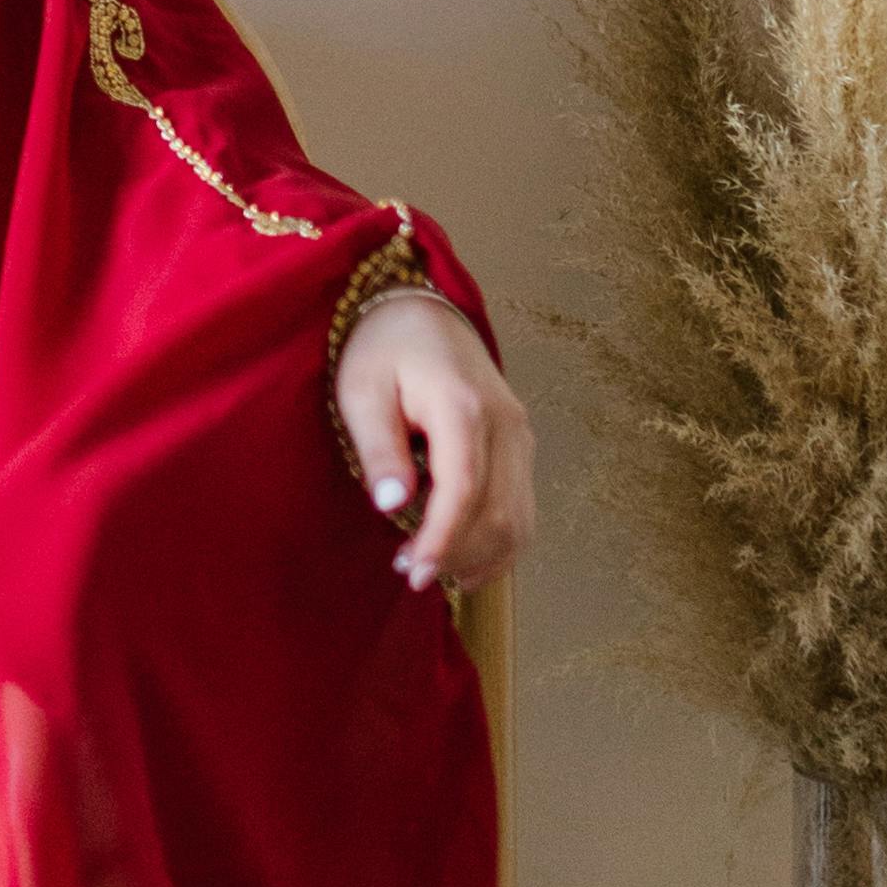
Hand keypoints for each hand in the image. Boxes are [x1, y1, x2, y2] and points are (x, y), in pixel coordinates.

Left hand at [337, 290, 535, 596]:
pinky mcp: (522, 444)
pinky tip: (468, 563)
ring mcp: (520, 434)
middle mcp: (505, 423)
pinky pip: (525, 508)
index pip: (463, 491)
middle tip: (411, 575)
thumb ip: (378, 446)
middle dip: (457, 555)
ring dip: (481, 556)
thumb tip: (392, 505)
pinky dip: (502, 544)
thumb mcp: (361, 389)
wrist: (422, 311)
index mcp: (463, 406)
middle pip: (499, 513)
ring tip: (434, 571)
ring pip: (520, 518)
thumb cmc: (383, 349)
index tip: (413, 572)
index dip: (442, 540)